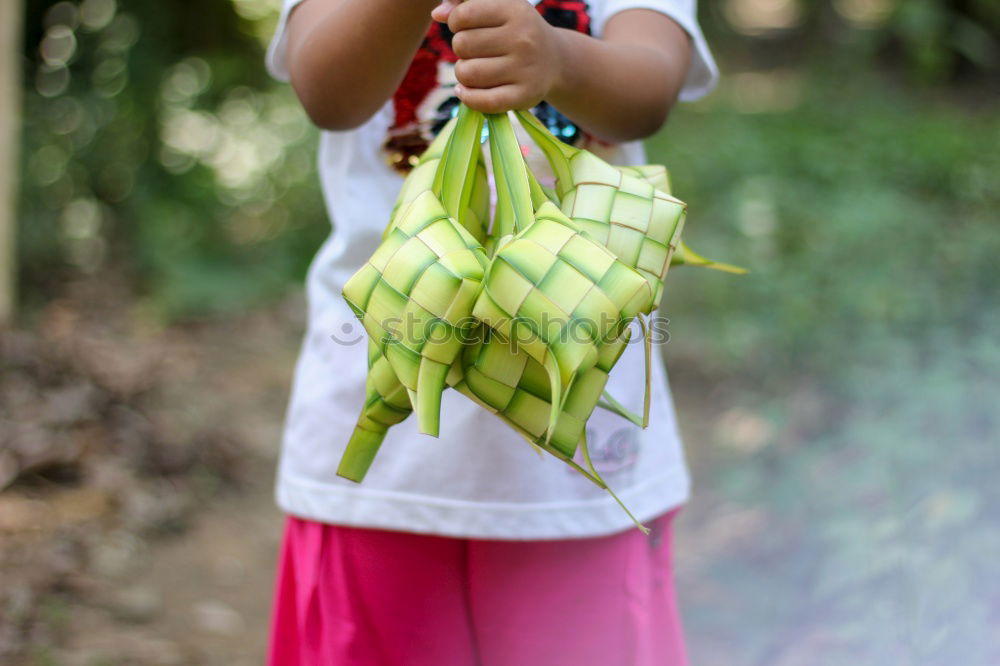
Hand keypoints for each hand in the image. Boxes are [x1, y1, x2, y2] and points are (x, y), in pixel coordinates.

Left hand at [431, 0, 561, 112]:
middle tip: (476, 50)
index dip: (456, 22)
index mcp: (515, 10)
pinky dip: (467, 97)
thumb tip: (437, 14)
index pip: (463, 15)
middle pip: (462, 45)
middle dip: (461, 48)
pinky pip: (482, 102)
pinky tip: (465, 91)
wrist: (555, 61)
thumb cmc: (516, 30)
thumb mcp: (498, 7)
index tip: (466, 27)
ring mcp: (525, 69)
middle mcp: (523, 39)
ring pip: (467, 74)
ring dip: (462, 73)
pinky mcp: (524, 96)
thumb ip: (464, 3)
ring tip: (474, 68)